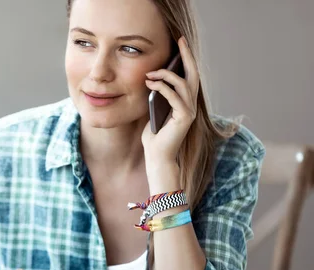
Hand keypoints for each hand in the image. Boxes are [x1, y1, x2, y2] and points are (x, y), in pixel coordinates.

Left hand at [142, 36, 199, 168]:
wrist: (157, 156)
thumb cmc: (153, 136)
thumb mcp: (153, 110)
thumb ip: (156, 96)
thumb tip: (150, 78)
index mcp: (185, 102)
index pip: (188, 76)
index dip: (186, 59)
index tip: (180, 42)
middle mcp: (192, 105)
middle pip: (193, 75)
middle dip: (186, 56)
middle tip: (179, 41)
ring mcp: (190, 111)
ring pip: (183, 84)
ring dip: (166, 75)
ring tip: (150, 73)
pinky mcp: (184, 118)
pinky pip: (174, 97)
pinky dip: (163, 88)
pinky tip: (150, 83)